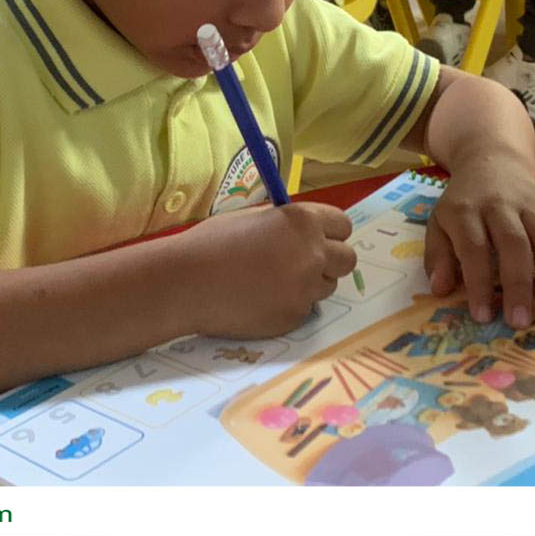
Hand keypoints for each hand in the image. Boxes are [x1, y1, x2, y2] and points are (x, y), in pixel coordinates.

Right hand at [185, 202, 356, 337]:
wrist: (187, 282)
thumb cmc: (213, 243)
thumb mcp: (255, 217)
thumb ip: (287, 223)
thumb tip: (307, 230)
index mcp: (303, 222)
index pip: (343, 225)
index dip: (331, 232)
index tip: (320, 238)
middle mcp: (313, 254)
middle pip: (347, 259)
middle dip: (331, 260)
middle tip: (305, 263)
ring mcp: (305, 289)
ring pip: (327, 287)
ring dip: (310, 284)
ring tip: (273, 281)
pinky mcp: (294, 318)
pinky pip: (304, 309)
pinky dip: (289, 305)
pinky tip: (260, 299)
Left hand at [423, 156, 534, 327]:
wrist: (491, 162)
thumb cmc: (463, 204)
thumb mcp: (438, 224)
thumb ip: (438, 256)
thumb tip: (440, 290)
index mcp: (466, 210)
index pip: (474, 247)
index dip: (479, 283)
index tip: (483, 316)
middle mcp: (500, 204)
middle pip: (515, 243)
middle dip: (519, 284)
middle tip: (521, 321)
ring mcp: (532, 203)